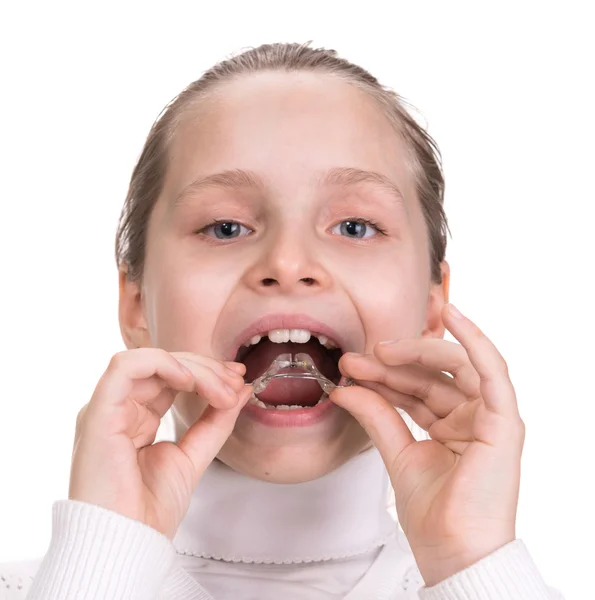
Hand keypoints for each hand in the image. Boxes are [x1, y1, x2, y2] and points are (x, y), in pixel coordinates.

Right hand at [69, 348, 249, 539]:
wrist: (128, 543)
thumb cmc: (150, 510)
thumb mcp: (195, 454)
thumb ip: (215, 421)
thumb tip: (239, 389)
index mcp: (137, 417)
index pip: (171, 378)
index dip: (206, 372)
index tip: (237, 380)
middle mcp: (120, 409)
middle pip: (164, 366)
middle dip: (206, 369)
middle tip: (235, 384)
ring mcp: (106, 408)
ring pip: (150, 361)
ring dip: (193, 368)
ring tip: (220, 388)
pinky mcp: (97, 412)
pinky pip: (125, 367)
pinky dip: (161, 364)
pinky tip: (189, 380)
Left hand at [330, 304, 524, 586]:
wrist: (451, 550)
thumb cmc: (432, 513)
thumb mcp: (397, 452)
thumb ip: (377, 416)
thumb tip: (346, 388)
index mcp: (450, 426)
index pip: (414, 389)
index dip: (383, 376)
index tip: (349, 369)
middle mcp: (471, 417)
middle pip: (431, 376)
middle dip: (394, 364)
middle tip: (357, 360)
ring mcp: (490, 418)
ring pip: (456, 368)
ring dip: (420, 353)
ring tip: (383, 349)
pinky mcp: (505, 421)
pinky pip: (493, 372)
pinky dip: (475, 341)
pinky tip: (453, 316)